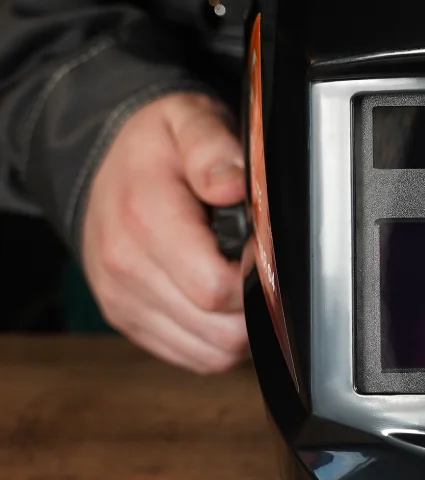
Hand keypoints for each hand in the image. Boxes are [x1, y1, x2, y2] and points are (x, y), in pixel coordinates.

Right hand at [82, 93, 249, 372]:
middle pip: (219, 330)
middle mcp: (126, 268)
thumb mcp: (186, 121)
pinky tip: (223, 304)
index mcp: (144, 219)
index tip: (265, 251)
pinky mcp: (127, 321)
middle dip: (255, 306)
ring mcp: (123, 300)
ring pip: (211, 353)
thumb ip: (212, 148)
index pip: (216, 286)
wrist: (104, 165)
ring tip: (242, 284)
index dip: (257, 277)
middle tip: (259, 268)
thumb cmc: (155, 148)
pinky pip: (192, 358)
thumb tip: (234, 184)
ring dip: (240, 329)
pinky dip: (218, 341)